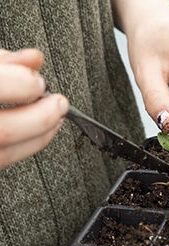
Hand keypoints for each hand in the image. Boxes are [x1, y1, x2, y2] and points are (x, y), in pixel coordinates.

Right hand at [0, 49, 68, 168]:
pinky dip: (29, 146)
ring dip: (41, 135)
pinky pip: (3, 160)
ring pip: (3, 154)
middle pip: (1, 131)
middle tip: (60, 103)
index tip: (37, 78)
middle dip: (40, 118)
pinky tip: (43, 131)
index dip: (19, 84)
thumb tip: (34, 58)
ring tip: (57, 116)